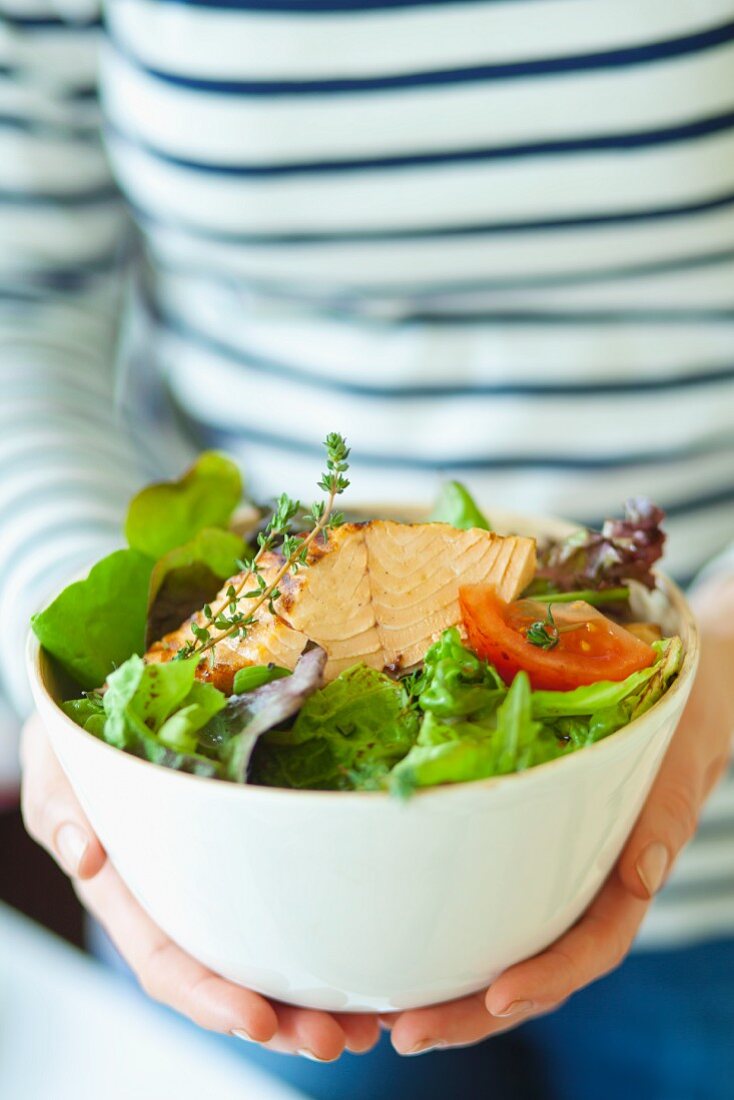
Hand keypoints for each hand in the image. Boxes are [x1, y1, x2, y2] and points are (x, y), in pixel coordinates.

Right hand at [20, 713, 379, 1060]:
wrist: (102, 712)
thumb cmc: (77, 750)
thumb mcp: (58, 771)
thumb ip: (61, 811)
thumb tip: (85, 856)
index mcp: (128, 895)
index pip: (167, 961)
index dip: (209, 997)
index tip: (258, 1021)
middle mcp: (177, 901)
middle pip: (228, 975)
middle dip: (281, 1017)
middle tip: (338, 1038)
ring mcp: (216, 882)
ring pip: (263, 951)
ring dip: (313, 995)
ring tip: (369, 1022)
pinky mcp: (251, 854)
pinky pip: (288, 901)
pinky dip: (326, 936)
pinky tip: (369, 957)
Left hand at [384, 576, 733, 1055]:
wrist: (680, 683)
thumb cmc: (683, 715)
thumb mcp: (683, 753)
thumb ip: (669, 807)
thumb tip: (644, 872)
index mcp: (627, 870)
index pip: (593, 944)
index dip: (552, 977)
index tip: (499, 998)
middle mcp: (584, 882)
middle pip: (535, 967)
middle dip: (473, 1010)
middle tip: (407, 1031)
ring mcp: (552, 870)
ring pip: (504, 946)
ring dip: (449, 987)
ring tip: (384, 1013)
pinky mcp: (520, 844)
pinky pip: (485, 899)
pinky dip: (445, 934)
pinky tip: (398, 946)